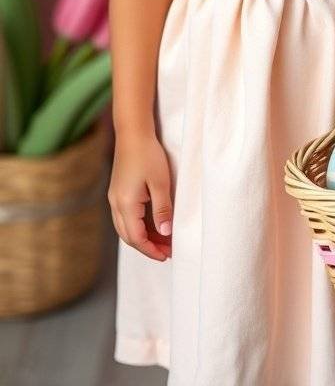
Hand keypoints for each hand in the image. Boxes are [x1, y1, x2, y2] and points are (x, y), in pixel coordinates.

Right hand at [108, 130, 173, 261]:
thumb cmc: (148, 154)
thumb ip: (162, 210)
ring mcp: (114, 197)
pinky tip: (152, 224)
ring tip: (163, 240)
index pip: (136, 238)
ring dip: (142, 237)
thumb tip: (166, 233)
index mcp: (125, 204)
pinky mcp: (117, 191)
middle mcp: (115, 203)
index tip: (167, 255)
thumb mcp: (160, 183)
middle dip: (147, 246)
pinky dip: (138, 225)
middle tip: (168, 250)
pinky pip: (125, 217)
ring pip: (125, 228)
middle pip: (129, 237)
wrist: (132, 132)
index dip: (151, 250)